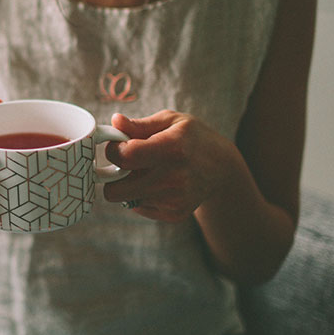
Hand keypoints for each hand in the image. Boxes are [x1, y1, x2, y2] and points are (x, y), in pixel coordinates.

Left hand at [103, 110, 240, 222]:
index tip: (118, 146)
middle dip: (112, 175)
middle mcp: (173, 178)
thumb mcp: (171, 121)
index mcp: (172, 148)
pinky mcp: (174, 213)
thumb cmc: (192, 138)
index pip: (125, 156)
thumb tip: (115, 121)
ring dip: (128, 185)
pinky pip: (137, 207)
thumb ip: (139, 124)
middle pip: (115, 190)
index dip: (113, 150)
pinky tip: (157, 183)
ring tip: (146, 171)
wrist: (221, 168)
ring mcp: (174, 199)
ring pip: (124, 198)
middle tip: (125, 163)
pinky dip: (140, 195)